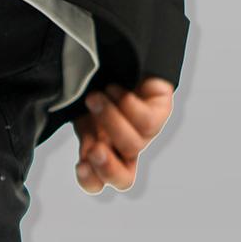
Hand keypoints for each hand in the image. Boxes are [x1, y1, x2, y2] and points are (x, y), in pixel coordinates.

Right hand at [73, 77, 174, 193]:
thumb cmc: (102, 91)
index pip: (100, 183)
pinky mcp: (161, 113)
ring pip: (132, 145)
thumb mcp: (86, 119)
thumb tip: (86, 158)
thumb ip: (86, 139)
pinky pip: (147, 121)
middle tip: (94, 149)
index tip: (79, 165)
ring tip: (94, 98)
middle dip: (108, 167)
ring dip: (109, 121)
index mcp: (106, 154)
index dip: (90, 182)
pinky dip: (126, 104)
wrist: (121, 58)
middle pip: (124, 179)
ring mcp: (146, 134)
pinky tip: (115, 89)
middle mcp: (127, 150)